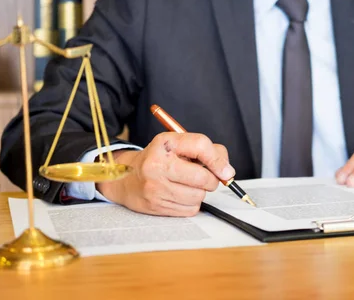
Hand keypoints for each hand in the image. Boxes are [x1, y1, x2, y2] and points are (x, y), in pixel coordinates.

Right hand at [96, 132, 234, 216]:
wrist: (127, 179)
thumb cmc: (160, 160)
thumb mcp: (178, 146)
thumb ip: (206, 151)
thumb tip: (227, 172)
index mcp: (164, 143)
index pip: (200, 145)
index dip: (218, 159)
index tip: (226, 171)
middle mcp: (157, 165)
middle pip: (203, 177)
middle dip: (211, 180)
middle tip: (206, 178)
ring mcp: (155, 187)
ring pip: (199, 196)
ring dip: (200, 192)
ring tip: (187, 185)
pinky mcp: (156, 206)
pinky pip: (191, 209)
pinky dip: (191, 204)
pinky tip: (180, 195)